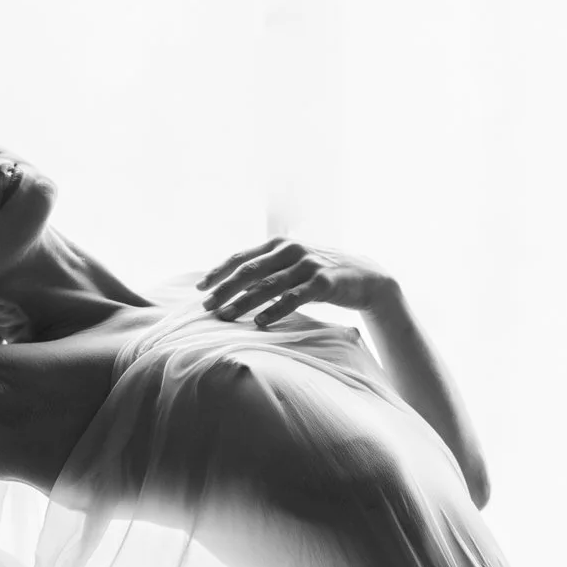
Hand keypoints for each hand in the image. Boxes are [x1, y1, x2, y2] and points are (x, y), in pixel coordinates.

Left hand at [197, 238, 393, 327]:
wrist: (367, 276)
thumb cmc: (322, 273)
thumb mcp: (293, 263)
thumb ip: (268, 268)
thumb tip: (234, 285)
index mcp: (278, 244)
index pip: (241, 257)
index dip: (218, 272)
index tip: (200, 288)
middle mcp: (290, 250)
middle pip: (250, 271)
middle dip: (225, 289)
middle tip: (207, 307)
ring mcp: (307, 265)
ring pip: (268, 285)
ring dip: (244, 302)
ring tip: (226, 317)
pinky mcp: (322, 282)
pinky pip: (294, 298)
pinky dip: (275, 310)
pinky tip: (260, 322)